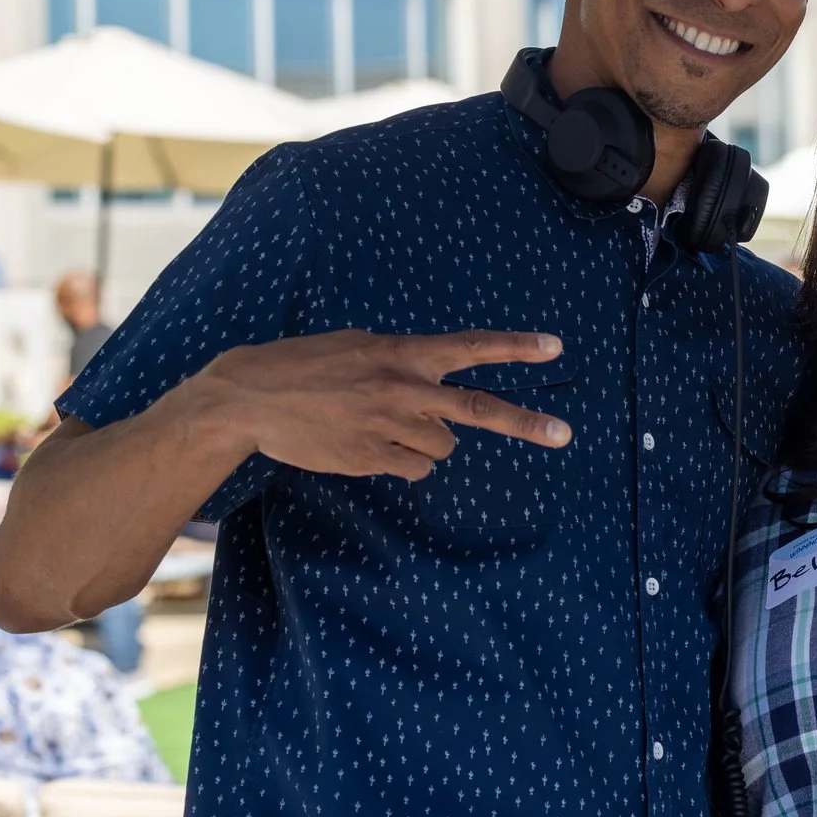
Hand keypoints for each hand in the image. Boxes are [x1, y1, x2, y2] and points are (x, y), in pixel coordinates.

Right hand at [196, 329, 570, 482]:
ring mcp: (390, 427)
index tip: (554, 346)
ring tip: (387, 426)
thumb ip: (402, 363)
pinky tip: (372, 446)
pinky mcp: (372, 460)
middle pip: (478, 410)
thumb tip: (433, 390)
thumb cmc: (306, 364)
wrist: (252, 396)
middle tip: (564, 434)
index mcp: (403, 353)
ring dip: (428, 442)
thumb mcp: (360, 346)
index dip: (515, 347)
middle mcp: (404, 389)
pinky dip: (405, 462)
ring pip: (442, 448)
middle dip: (526, 423)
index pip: (472, 347)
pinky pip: (414, 469)